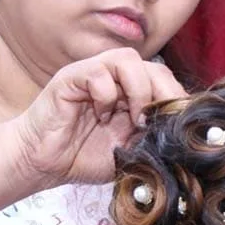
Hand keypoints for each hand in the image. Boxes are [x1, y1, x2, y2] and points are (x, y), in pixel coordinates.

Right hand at [12, 48, 186, 187]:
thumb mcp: (128, 151)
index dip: (176, 97)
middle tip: (161, 120)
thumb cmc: (81, 158)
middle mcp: (113, 78)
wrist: (43, 165)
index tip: (181, 123)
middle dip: (164, 93)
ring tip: (134, 117)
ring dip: (138, 90)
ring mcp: (91, 75)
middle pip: (152, 66)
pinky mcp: (70, 79)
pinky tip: (100, 116)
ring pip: (127, 59)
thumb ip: (150, 137)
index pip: (163, 80)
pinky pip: (98, 72)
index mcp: (129, 93)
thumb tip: (178, 132)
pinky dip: (106, 95)